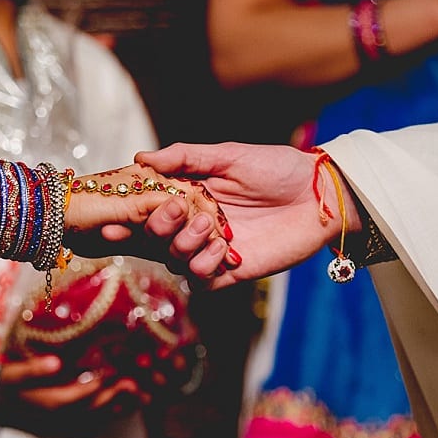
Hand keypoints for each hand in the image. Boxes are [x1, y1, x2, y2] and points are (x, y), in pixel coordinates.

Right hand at [0, 354, 147, 435]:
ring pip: (102, 416)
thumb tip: (55, 363)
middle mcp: (62, 416)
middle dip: (116, 396)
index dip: (97, 384)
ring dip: (123, 406)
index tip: (114, 369)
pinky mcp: (72, 417)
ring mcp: (68, 419)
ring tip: (144, 394)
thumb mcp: (11, 375)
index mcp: (49, 403)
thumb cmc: (2, 384)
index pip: (78, 396)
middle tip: (136, 382)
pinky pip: (100, 417)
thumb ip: (32, 370)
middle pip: (95, 408)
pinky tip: (133, 400)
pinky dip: (117, 410)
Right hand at [135, 141, 361, 287]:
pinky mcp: (233, 271)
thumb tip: (141, 159)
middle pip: (156, 239)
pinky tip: (225, 249)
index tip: (118, 218)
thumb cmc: (278, 168)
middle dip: (160, 227)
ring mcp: (213, 249)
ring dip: (184, 245)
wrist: (320, 194)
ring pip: (175, 261)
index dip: (131, 216)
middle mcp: (196, 224)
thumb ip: (185, 157)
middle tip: (180, 209)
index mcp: (190, 196)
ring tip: (210, 226)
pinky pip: (201, 282)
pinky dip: (204, 267)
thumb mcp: (229, 155)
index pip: (150, 210)